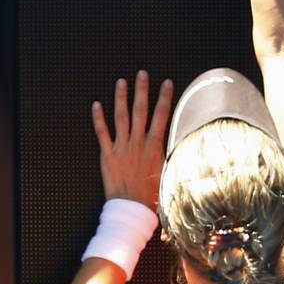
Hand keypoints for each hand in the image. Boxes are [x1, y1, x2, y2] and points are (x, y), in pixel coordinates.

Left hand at [91, 72, 172, 208]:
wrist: (131, 211)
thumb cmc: (153, 197)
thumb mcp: (170, 174)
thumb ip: (174, 156)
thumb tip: (187, 145)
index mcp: (154, 146)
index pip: (162, 115)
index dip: (165, 97)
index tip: (167, 82)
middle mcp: (138, 142)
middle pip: (141, 110)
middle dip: (142, 90)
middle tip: (142, 73)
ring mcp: (121, 147)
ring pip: (121, 117)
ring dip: (121, 97)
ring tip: (121, 81)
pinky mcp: (107, 156)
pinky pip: (102, 133)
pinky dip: (98, 119)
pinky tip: (96, 105)